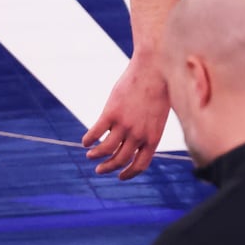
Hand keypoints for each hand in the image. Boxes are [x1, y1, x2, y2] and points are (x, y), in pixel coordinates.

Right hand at [82, 55, 170, 179]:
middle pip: (119, 160)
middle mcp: (139, 134)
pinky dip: (88, 140)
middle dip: (108, 168)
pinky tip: (85, 141)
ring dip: (95, 155)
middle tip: (100, 169)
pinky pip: (94, 133)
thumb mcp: (158, 116)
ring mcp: (124, 124)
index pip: (140, 165)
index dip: (128, 174)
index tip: (120, 176)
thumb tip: (132, 145)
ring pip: (104, 150)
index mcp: (153, 136)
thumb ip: (148, 131)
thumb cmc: (159, 90)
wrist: (154, 68)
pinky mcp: (111, 113)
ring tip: (91, 154)